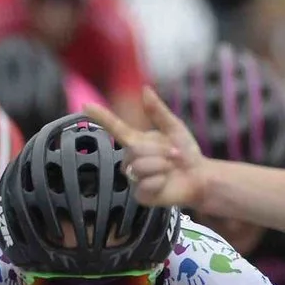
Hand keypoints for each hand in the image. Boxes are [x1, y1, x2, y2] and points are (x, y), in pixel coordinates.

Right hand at [83, 88, 208, 210]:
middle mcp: (131, 159)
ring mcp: (134, 178)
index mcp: (137, 141)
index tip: (86, 105)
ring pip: (139, 168)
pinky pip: (145, 185)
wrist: (199, 177)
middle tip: (175, 155)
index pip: (115, 128)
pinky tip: (166, 183)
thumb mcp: (174, 128)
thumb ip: (158, 111)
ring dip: (161, 166)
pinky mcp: (140, 195)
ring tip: (171, 168)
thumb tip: (145, 89)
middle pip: (134, 151)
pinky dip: (160, 182)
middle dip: (159, 151)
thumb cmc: (187, 152)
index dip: (101, 117)